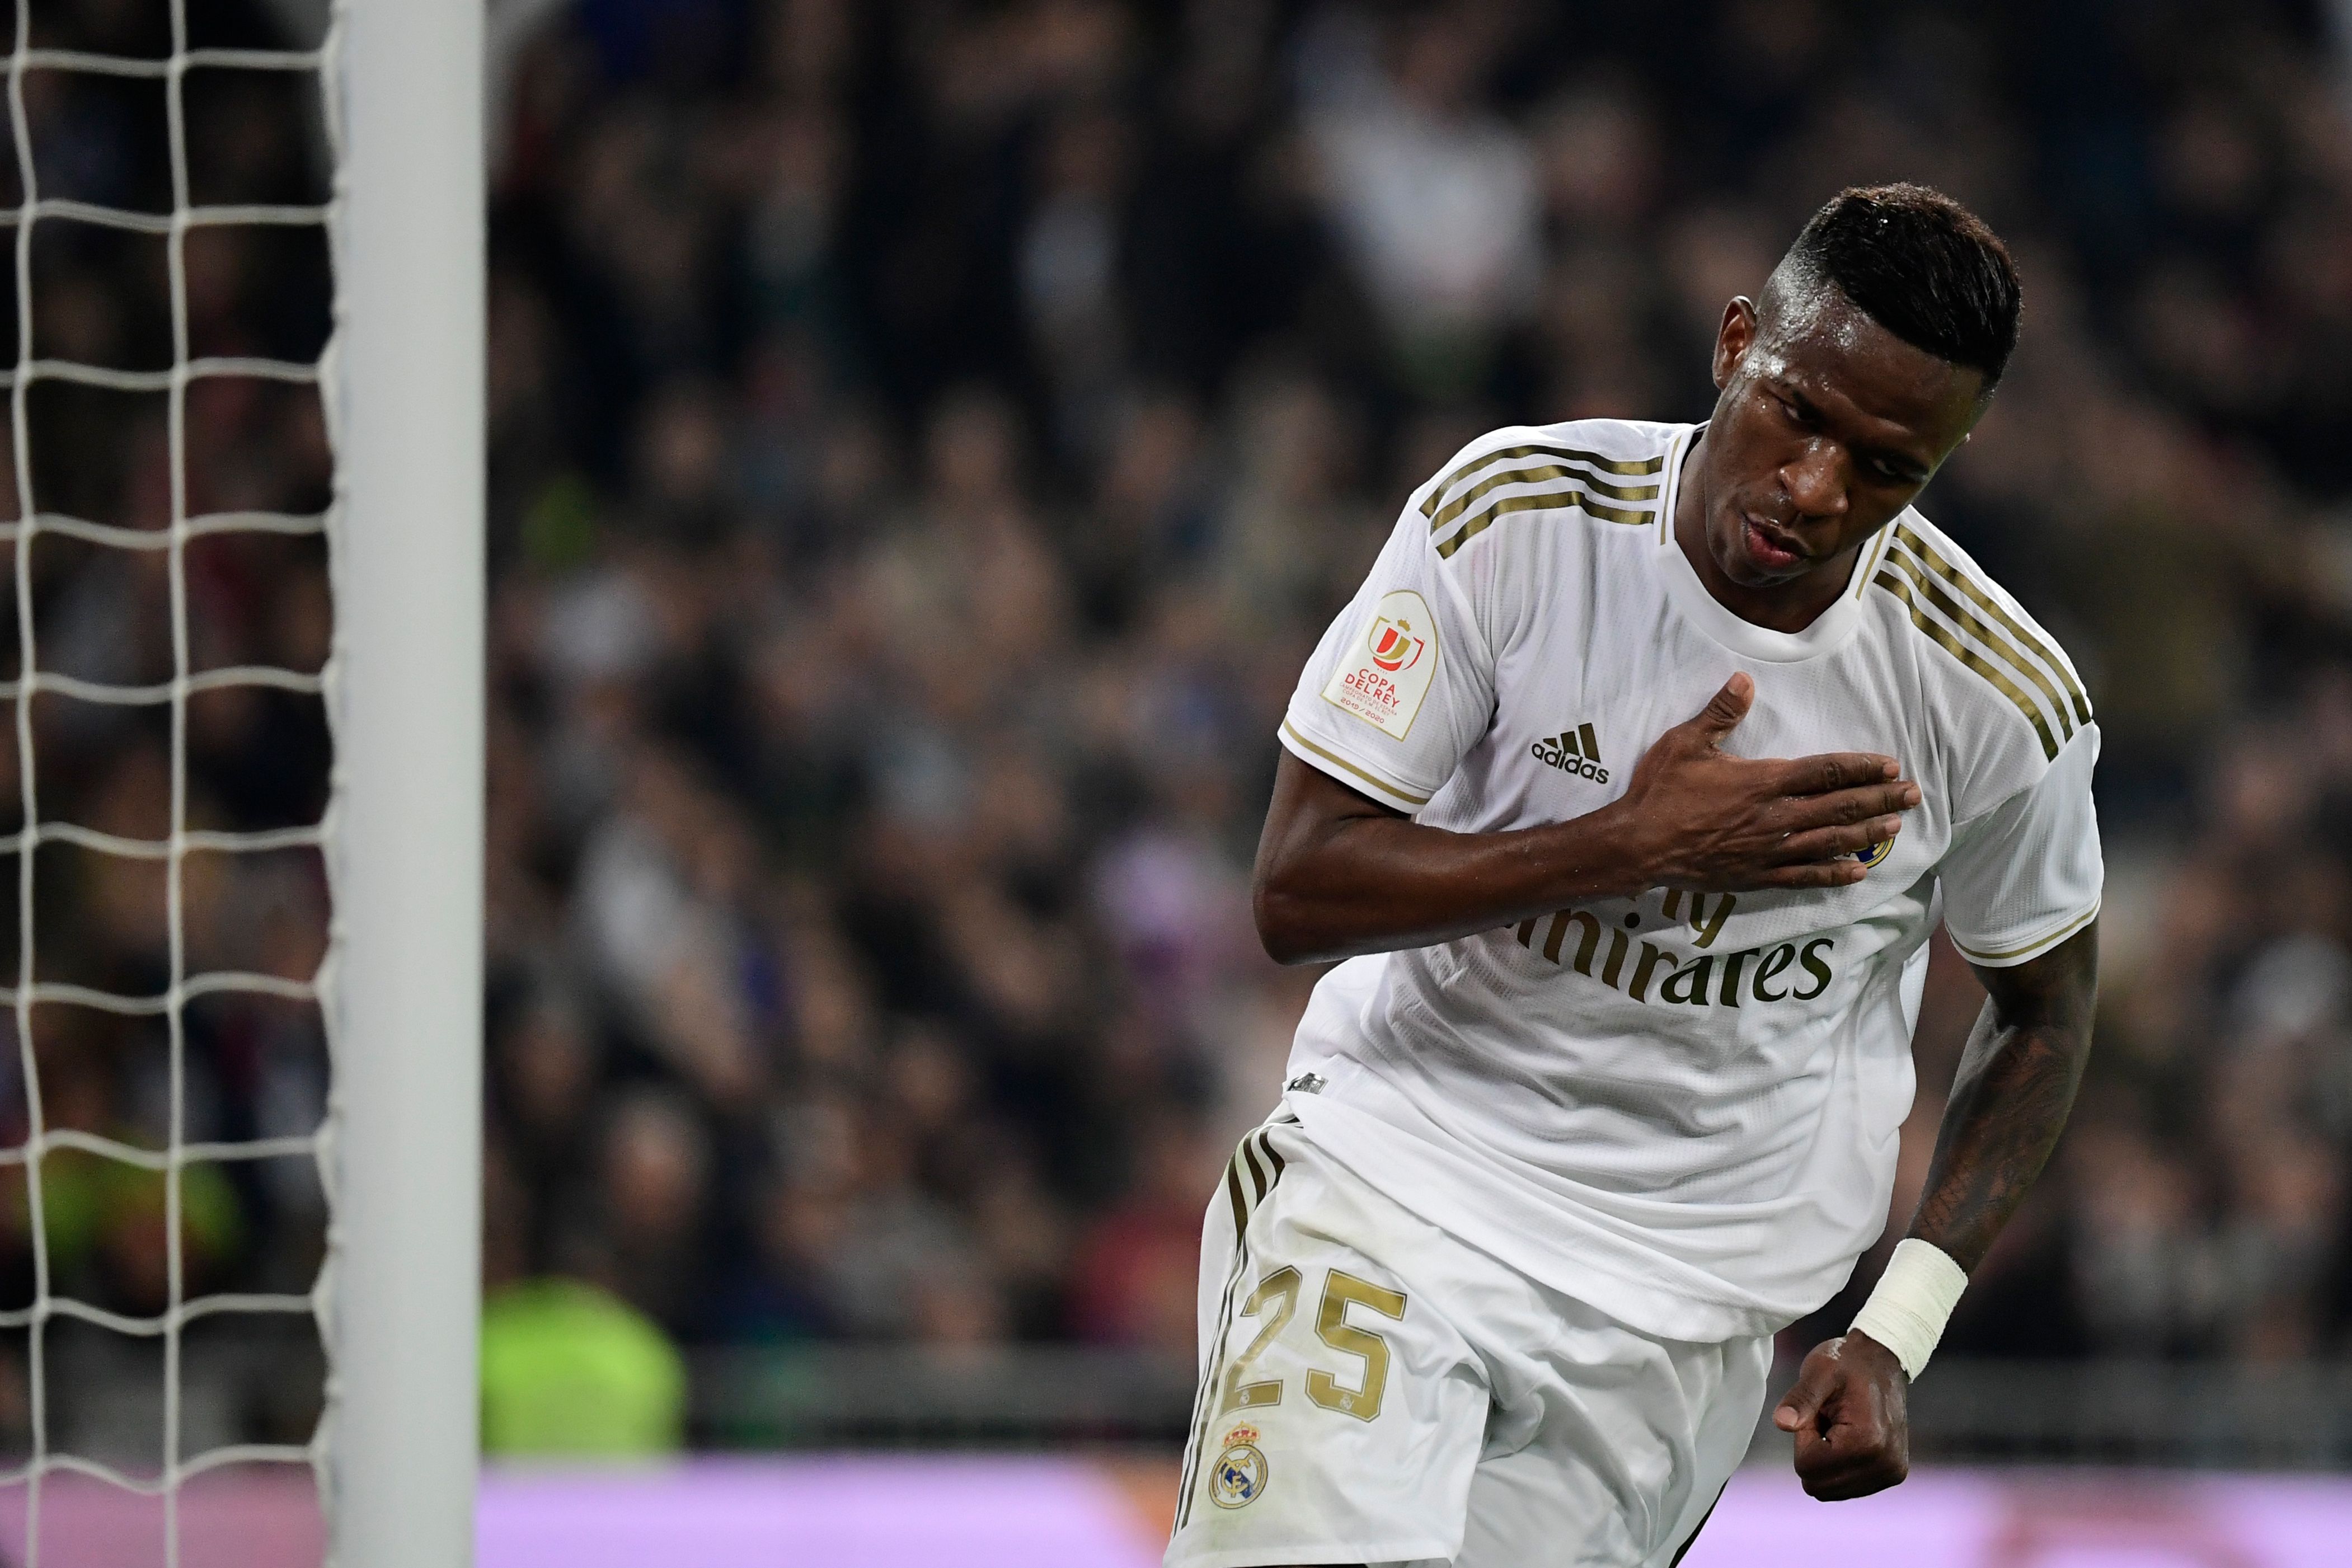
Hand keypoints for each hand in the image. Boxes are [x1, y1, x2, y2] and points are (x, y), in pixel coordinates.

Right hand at [1610, 673, 1921, 891]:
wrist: (1638, 844)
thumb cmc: (1660, 791)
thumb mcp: (1685, 743)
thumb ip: (1720, 713)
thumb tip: (1744, 681)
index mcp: (1763, 780)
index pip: (1825, 771)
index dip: (1862, 767)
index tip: (1890, 765)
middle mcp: (1775, 816)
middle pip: (1839, 806)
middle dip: (1879, 798)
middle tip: (1912, 794)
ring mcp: (1769, 849)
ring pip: (1830, 841)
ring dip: (1866, 833)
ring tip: (1895, 826)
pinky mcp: (1757, 875)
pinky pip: (1805, 876)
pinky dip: (1834, 875)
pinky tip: (1858, 873)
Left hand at [1772, 1331, 1909, 1500]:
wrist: (1883, 1360)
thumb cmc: (1847, 1362)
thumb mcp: (1819, 1371)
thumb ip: (1800, 1400)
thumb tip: (1780, 1423)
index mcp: (1867, 1442)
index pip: (1807, 1467)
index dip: (1804, 1437)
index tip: (1819, 1411)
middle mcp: (1885, 1465)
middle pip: (1818, 1485)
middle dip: (1814, 1453)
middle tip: (1827, 1419)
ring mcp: (1891, 1473)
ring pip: (1830, 1490)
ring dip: (1826, 1460)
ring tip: (1840, 1426)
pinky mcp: (1892, 1474)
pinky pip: (1847, 1488)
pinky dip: (1840, 1466)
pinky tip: (1850, 1437)